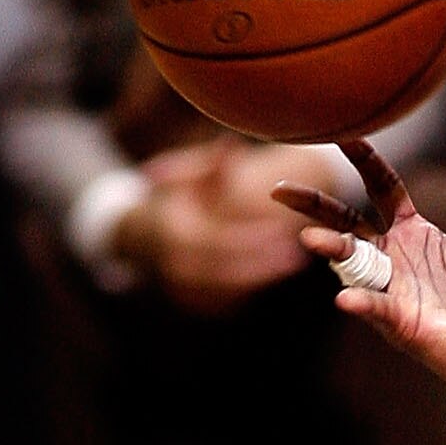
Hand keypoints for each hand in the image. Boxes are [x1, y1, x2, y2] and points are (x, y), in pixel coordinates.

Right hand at [115, 137, 308, 312]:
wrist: (148, 233)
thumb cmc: (178, 197)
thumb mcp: (188, 176)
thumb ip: (211, 164)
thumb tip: (230, 142)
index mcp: (176, 233)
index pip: (221, 241)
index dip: (253, 239)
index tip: (283, 231)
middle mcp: (177, 265)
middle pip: (228, 269)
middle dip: (264, 264)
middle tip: (297, 255)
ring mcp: (184, 288)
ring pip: (230, 289)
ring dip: (263, 277)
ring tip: (294, 262)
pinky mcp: (195, 302)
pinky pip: (227, 300)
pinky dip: (251, 287)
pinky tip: (274, 272)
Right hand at [274, 143, 445, 400]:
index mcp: (417, 232)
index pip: (382, 186)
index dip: (363, 159)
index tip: (342, 131)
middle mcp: (397, 256)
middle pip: (346, 221)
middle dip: (314, 205)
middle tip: (278, 188)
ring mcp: (394, 288)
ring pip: (352, 263)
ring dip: (331, 250)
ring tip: (309, 239)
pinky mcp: (401, 321)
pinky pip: (375, 307)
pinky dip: (360, 302)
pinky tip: (345, 299)